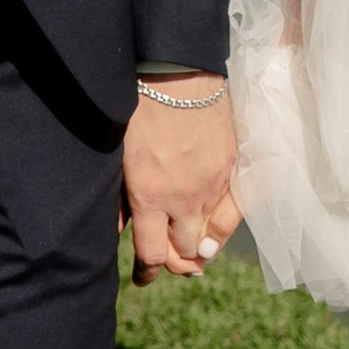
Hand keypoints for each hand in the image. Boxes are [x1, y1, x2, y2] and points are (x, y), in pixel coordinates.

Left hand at [121, 77, 240, 286]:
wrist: (179, 71)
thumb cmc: (141, 105)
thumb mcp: (120, 153)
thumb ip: (120, 197)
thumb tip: (117, 230)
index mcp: (149, 195)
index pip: (152, 254)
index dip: (147, 272)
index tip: (143, 276)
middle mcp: (182, 198)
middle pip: (184, 252)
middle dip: (175, 262)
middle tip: (169, 263)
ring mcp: (211, 184)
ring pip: (208, 234)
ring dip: (198, 245)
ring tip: (193, 251)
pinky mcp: (230, 167)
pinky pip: (230, 210)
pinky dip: (220, 224)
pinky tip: (212, 228)